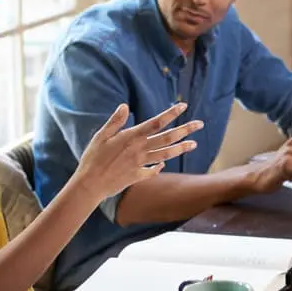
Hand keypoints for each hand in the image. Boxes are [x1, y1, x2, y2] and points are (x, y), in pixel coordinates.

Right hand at [73, 103, 201, 200]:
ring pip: (166, 154)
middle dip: (185, 130)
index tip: (183, 106)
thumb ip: (115, 122)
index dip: (170, 114)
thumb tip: (124, 106)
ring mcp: (141, 163)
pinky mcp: (138, 176)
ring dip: (181, 148)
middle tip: (200, 124)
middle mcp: (140, 149)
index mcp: (131, 137)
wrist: (90, 184)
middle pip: (168, 138)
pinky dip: (159, 166)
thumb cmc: (92, 158)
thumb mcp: (101, 136)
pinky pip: (153, 170)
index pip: (156, 122)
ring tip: (194, 143)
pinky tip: (164, 162)